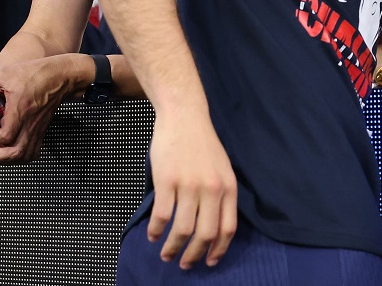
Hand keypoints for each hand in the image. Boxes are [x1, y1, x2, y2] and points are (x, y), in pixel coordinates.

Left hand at [0, 56, 76, 163]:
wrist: (62, 76)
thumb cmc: (38, 73)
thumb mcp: (7, 72)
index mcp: (21, 110)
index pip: (4, 136)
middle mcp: (31, 123)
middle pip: (14, 153)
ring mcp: (38, 128)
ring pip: (24, 156)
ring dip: (5, 160)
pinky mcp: (42, 130)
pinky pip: (33, 152)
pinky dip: (20, 158)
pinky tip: (11, 153)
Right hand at [147, 112, 237, 268]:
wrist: (185, 116)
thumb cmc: (203, 144)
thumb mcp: (222, 169)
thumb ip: (221, 195)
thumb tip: (214, 227)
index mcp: (228, 187)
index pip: (228, 228)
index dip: (219, 250)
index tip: (210, 262)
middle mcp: (212, 189)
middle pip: (205, 234)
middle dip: (194, 255)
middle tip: (184, 265)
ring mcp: (189, 185)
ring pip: (182, 229)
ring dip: (173, 247)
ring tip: (166, 254)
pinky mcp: (167, 181)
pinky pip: (161, 215)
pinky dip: (156, 230)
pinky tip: (153, 236)